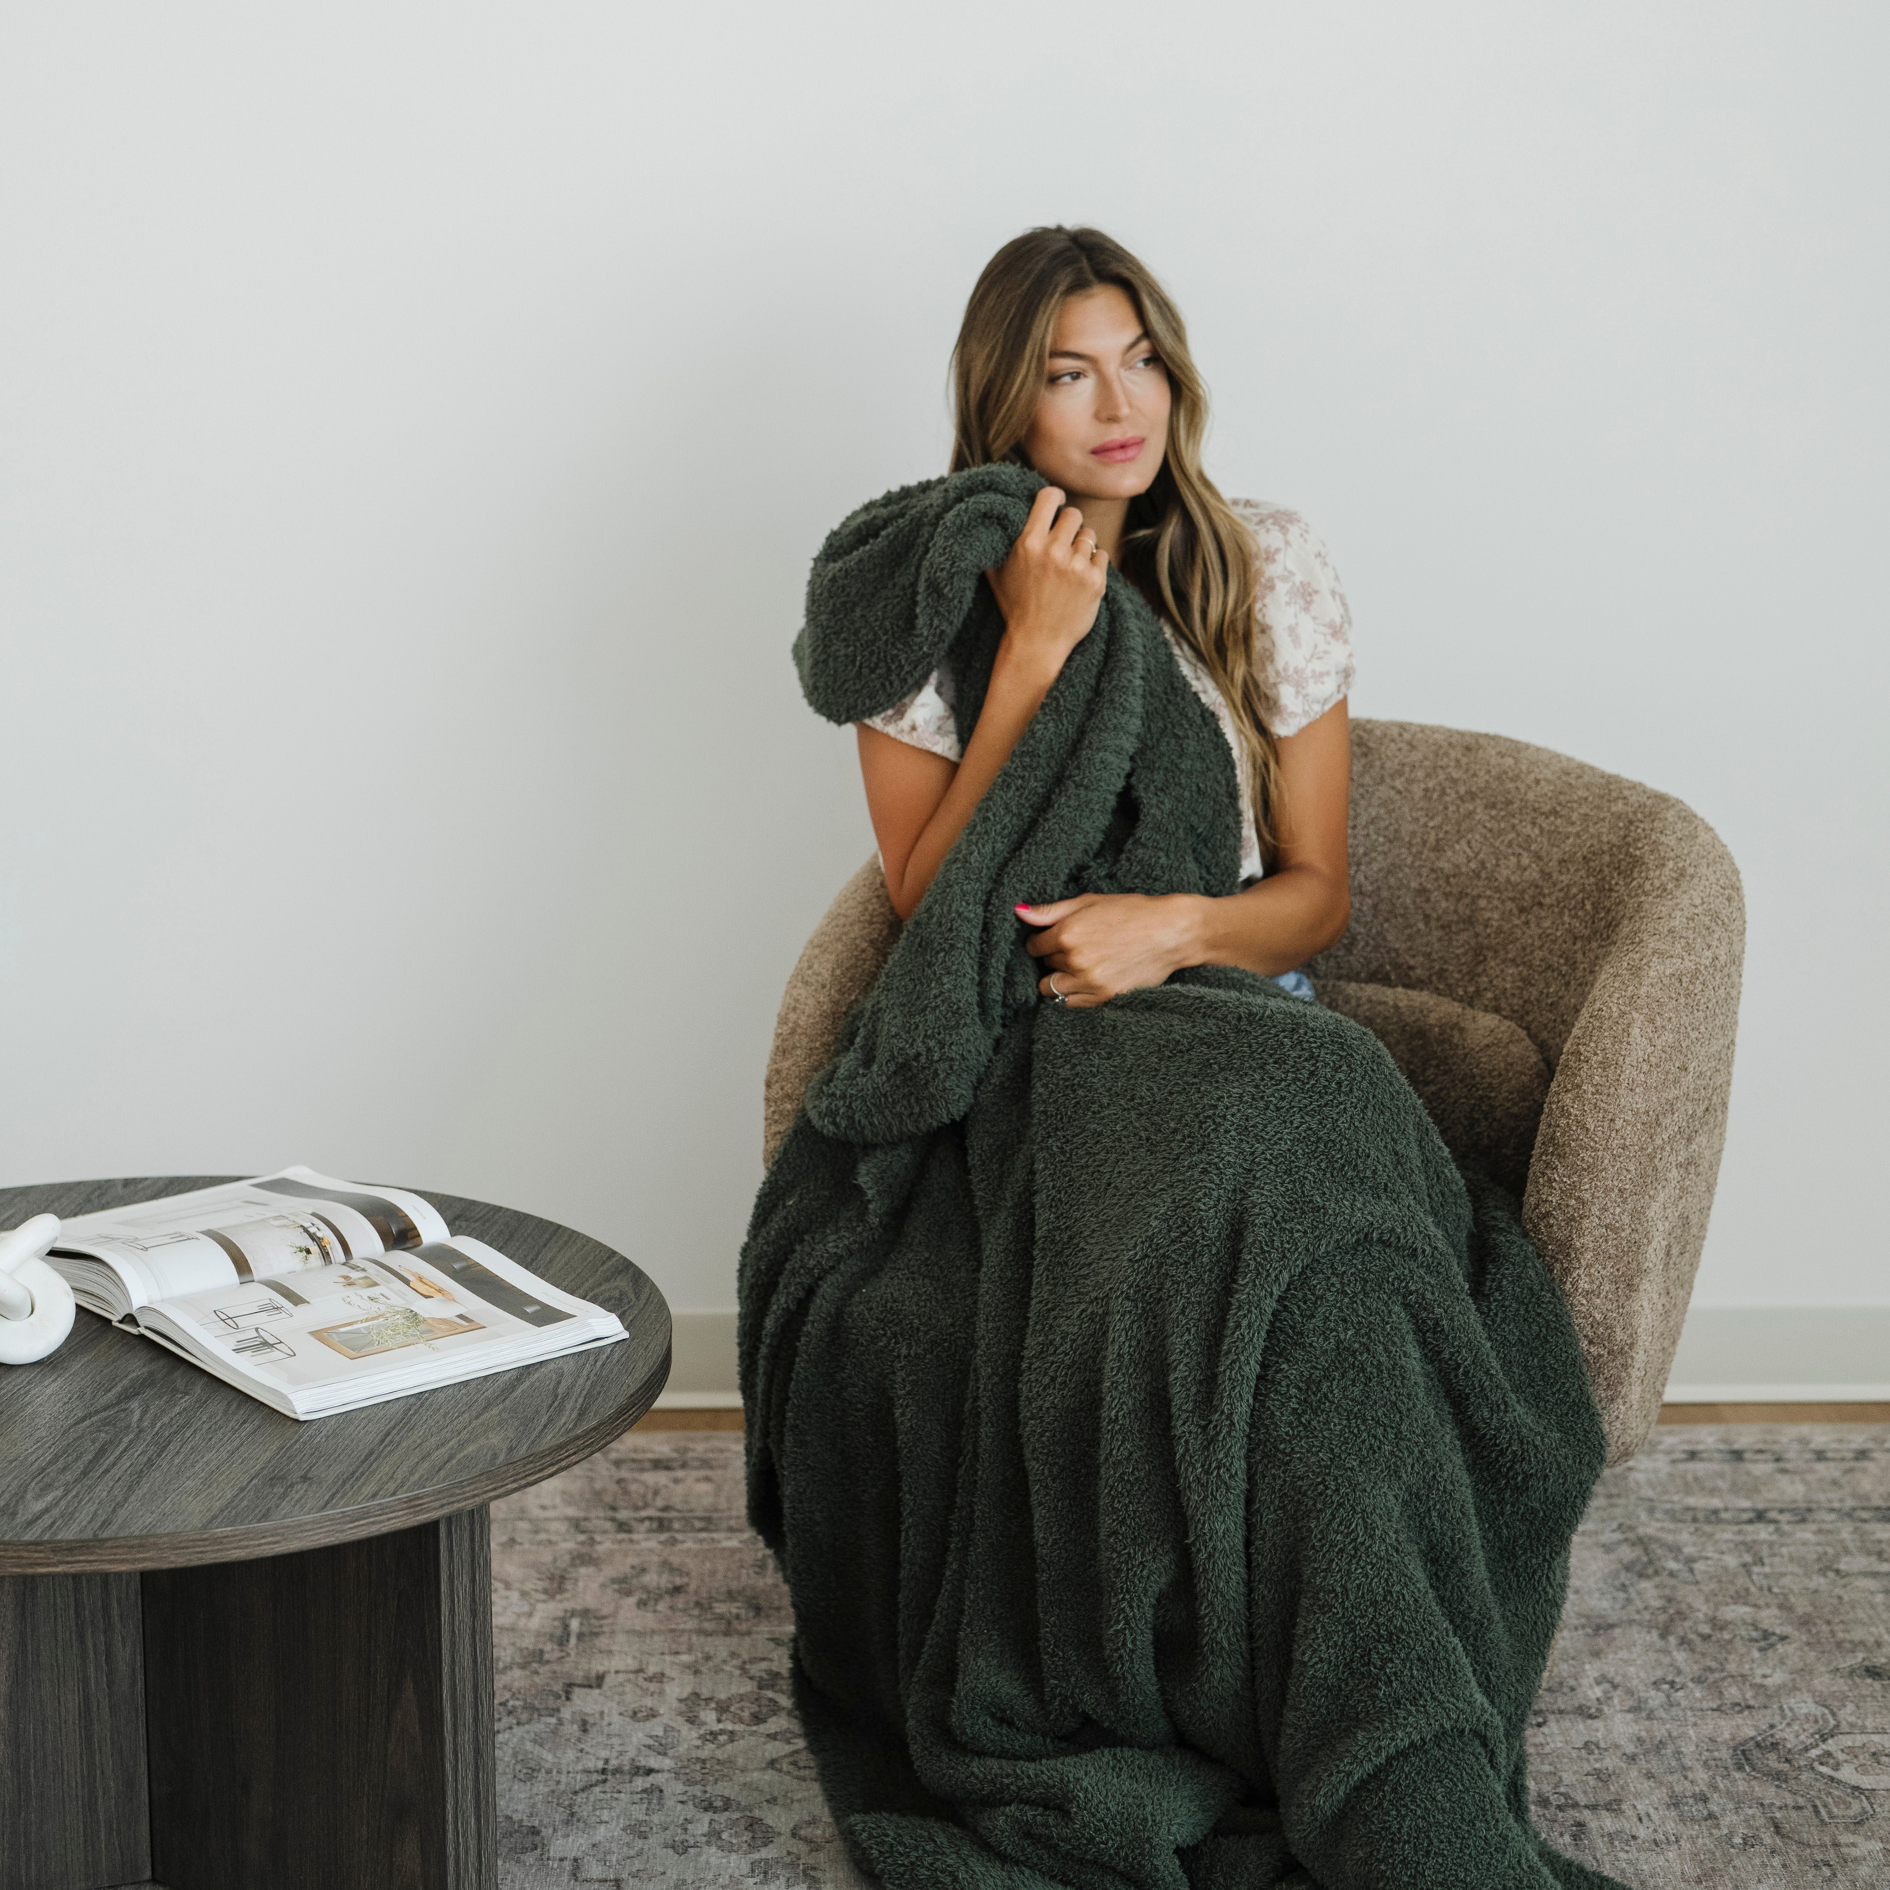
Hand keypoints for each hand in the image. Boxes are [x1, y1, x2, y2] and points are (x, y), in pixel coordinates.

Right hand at [985, 486, 1107, 678]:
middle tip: (1064, 542)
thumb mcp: (996, 573)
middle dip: (1070, 525)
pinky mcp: (1096, 581)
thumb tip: (992, 518)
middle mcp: (1054, 550)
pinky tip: (1080, 579)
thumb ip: (998, 543)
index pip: (1049, 497)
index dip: (1056, 496)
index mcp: (1029, 542)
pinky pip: (1102, 555)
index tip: (1059, 502)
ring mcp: (1076, 566)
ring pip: (1089, 536)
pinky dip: (1095, 565)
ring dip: (1082, 547)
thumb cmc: (1015, 607)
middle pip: (1074, 514)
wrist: (1036, 643)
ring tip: (1070, 567)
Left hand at [1017, 893, 1203, 1007]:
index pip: (1034, 946)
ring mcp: (1089, 982)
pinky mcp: (1104, 997)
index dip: (1044, 941)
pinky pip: (1071, 1004)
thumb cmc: (1133, 912)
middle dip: (1055, 958)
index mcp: (1067, 933)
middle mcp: (1074, 960)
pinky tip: (1087, 980)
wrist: (1171, 932)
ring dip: (1060, 979)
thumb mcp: (1090, 902)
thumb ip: (1052, 910)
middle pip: (1045, 966)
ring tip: (1079, 966)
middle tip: (1076, 948)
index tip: (1057, 938)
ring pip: (1052, 989)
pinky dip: (1074, 995)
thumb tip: (1019, 913)